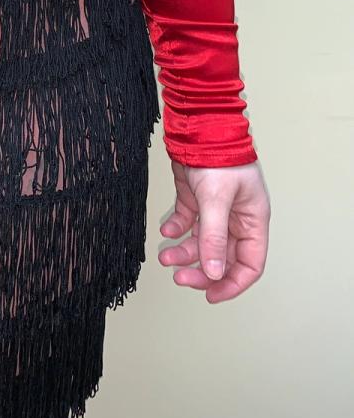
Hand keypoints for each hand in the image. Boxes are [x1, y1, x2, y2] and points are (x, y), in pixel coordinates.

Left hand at [157, 159, 269, 302]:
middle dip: (202, 270)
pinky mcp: (195, 195)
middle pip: (223, 256)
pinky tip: (166, 230)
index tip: (210, 295)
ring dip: (184, 251)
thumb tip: (215, 274)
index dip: (232, 283)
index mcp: (253, 219)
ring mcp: (215, 206)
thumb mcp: (217, 199)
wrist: (199, 123)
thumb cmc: (220, 154)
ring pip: (201, 240)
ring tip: (164, 256)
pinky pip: (188, 220)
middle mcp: (236, 216)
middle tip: (179, 277)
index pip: (250, 263)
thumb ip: (214, 238)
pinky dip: (177, 228)